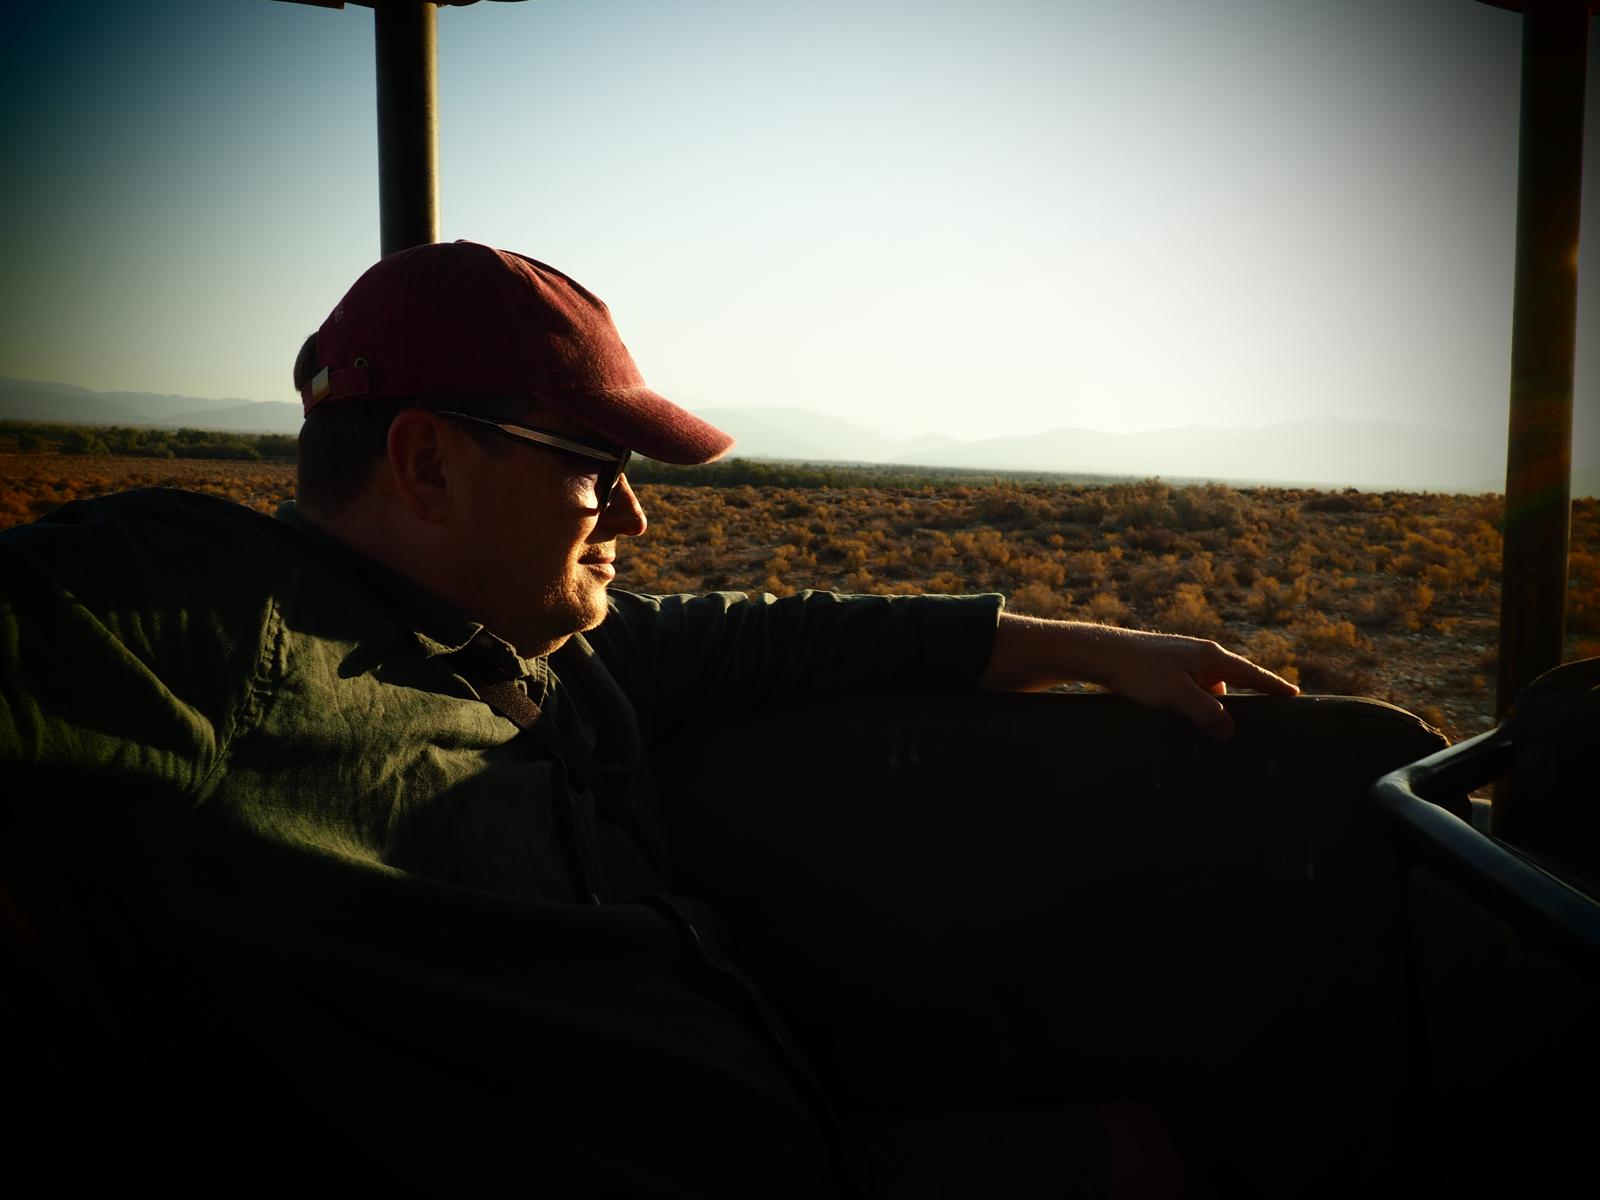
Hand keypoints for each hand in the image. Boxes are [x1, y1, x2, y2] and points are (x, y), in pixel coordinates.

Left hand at [1094, 627, 1297, 739]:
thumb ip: (1205, 712)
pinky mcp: (1166, 668)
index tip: (1295, 695)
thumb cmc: (1139, 670)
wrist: (1101, 653)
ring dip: (1214, 708)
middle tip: (1264, 722)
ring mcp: (1183, 660)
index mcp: (1210, 656)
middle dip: (1246, 701)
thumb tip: (1230, 731)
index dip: (1273, 686)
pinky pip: (1192, 689)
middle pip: (1234, 681)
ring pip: (1210, 688)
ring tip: (1219, 733)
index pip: (1252, 674)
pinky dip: (1195, 705)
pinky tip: (1188, 722)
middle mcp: (1201, 655)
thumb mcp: (1176, 694)